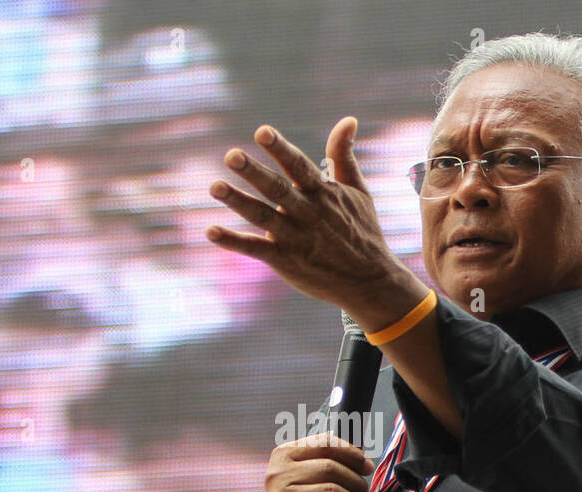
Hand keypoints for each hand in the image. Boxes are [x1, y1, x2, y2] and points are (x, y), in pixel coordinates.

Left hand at [206, 117, 423, 319]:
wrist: (370, 282)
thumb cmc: (362, 231)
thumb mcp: (358, 191)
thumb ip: (344, 156)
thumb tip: (349, 119)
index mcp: (323, 193)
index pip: (298, 166)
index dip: (280, 149)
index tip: (262, 132)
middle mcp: (308, 213)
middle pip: (277, 189)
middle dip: (254, 172)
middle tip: (231, 156)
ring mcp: (295, 238)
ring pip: (263, 216)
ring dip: (238, 201)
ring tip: (214, 187)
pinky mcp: (286, 261)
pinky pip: (256, 250)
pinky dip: (233, 242)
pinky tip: (211, 231)